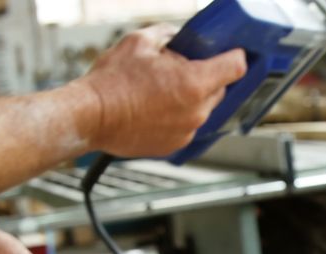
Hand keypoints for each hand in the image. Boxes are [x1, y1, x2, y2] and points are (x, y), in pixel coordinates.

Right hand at [75, 24, 247, 156]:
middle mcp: (196, 112)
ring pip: (202, 109)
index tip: (232, 52)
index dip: (235, 56)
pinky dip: (178, 116)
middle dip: (207, 77)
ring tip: (162, 90)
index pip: (235, 67)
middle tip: (181, 68)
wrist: (90, 117)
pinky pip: (186, 126)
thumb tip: (177, 36)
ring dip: (191, 98)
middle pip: (220, 89)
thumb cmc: (111, 82)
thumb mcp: (139, 42)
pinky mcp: (174, 146)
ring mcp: (187, 132)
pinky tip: (156, 107)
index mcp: (194, 84)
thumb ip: (167, 35)